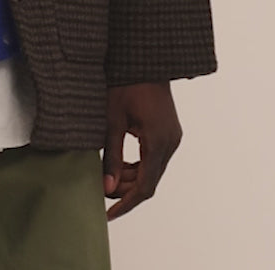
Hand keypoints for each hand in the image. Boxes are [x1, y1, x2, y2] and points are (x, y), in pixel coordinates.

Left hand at [102, 81, 181, 219]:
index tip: (108, 215)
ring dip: (132, 179)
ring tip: (108, 180)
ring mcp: (172, 137)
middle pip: (150, 181)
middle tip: (102, 195)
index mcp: (158, 141)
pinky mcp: (169, 132)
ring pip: (153, 171)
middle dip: (126, 192)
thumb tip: (107, 188)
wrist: (145, 59)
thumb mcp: (112, 119)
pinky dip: (139, 166)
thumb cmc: (126, 83)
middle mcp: (170, 143)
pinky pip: (155, 158)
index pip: (144, 187)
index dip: (126, 204)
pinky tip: (121, 166)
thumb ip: (112, 156)